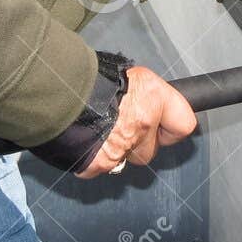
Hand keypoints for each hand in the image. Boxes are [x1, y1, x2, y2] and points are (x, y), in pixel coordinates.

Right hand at [77, 66, 196, 177]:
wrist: (57, 91)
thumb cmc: (90, 78)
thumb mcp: (129, 75)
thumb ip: (146, 95)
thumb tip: (150, 103)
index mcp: (153, 96)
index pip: (184, 124)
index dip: (172, 127)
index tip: (165, 127)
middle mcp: (143, 123)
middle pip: (151, 149)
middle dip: (139, 143)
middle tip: (119, 125)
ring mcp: (123, 147)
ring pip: (127, 158)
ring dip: (117, 150)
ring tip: (99, 130)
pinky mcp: (100, 163)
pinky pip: (103, 165)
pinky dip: (95, 158)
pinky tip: (87, 139)